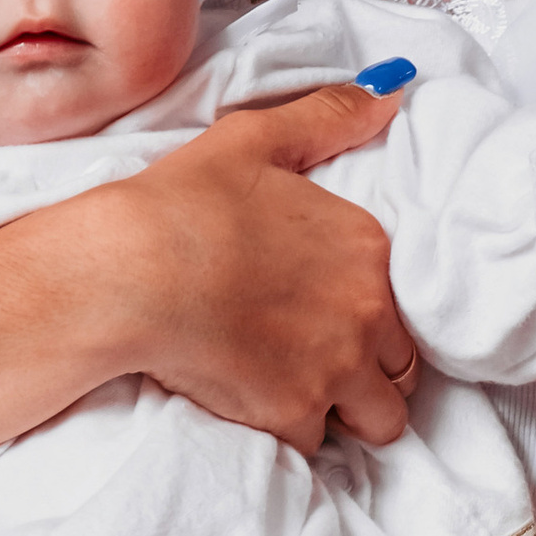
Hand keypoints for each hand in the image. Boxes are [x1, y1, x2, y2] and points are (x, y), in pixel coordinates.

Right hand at [115, 82, 416, 449]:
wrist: (129, 273)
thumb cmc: (182, 204)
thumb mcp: (256, 139)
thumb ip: (331, 115)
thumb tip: (392, 91)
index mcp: (367, 248)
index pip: (407, 303)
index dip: (373, 315)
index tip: (336, 315)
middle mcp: (366, 312)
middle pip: (404, 368)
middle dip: (371, 371)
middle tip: (322, 361)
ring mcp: (335, 369)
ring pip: (378, 418)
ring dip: (348, 411)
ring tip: (301, 392)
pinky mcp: (294, 415)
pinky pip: (316, 443)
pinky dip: (292, 432)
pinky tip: (259, 408)